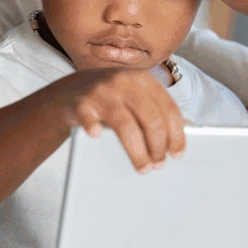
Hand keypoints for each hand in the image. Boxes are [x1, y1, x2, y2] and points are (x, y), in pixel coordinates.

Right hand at [55, 68, 185, 171]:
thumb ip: (154, 111)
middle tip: (158, 164)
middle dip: (158, 146)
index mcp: (143, 80)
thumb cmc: (110, 98)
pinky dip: (92, 126)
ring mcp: (102, 91)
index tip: (176, 154)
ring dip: (137, 151)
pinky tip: (96, 135)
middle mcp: (124, 82)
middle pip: (150, 119)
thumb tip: (176, 141)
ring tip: (143, 168)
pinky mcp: (81, 102)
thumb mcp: (134, 96)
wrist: (71, 90)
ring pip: (125, 125)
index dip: (176, 135)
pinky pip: (88, 117)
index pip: (168, 109)